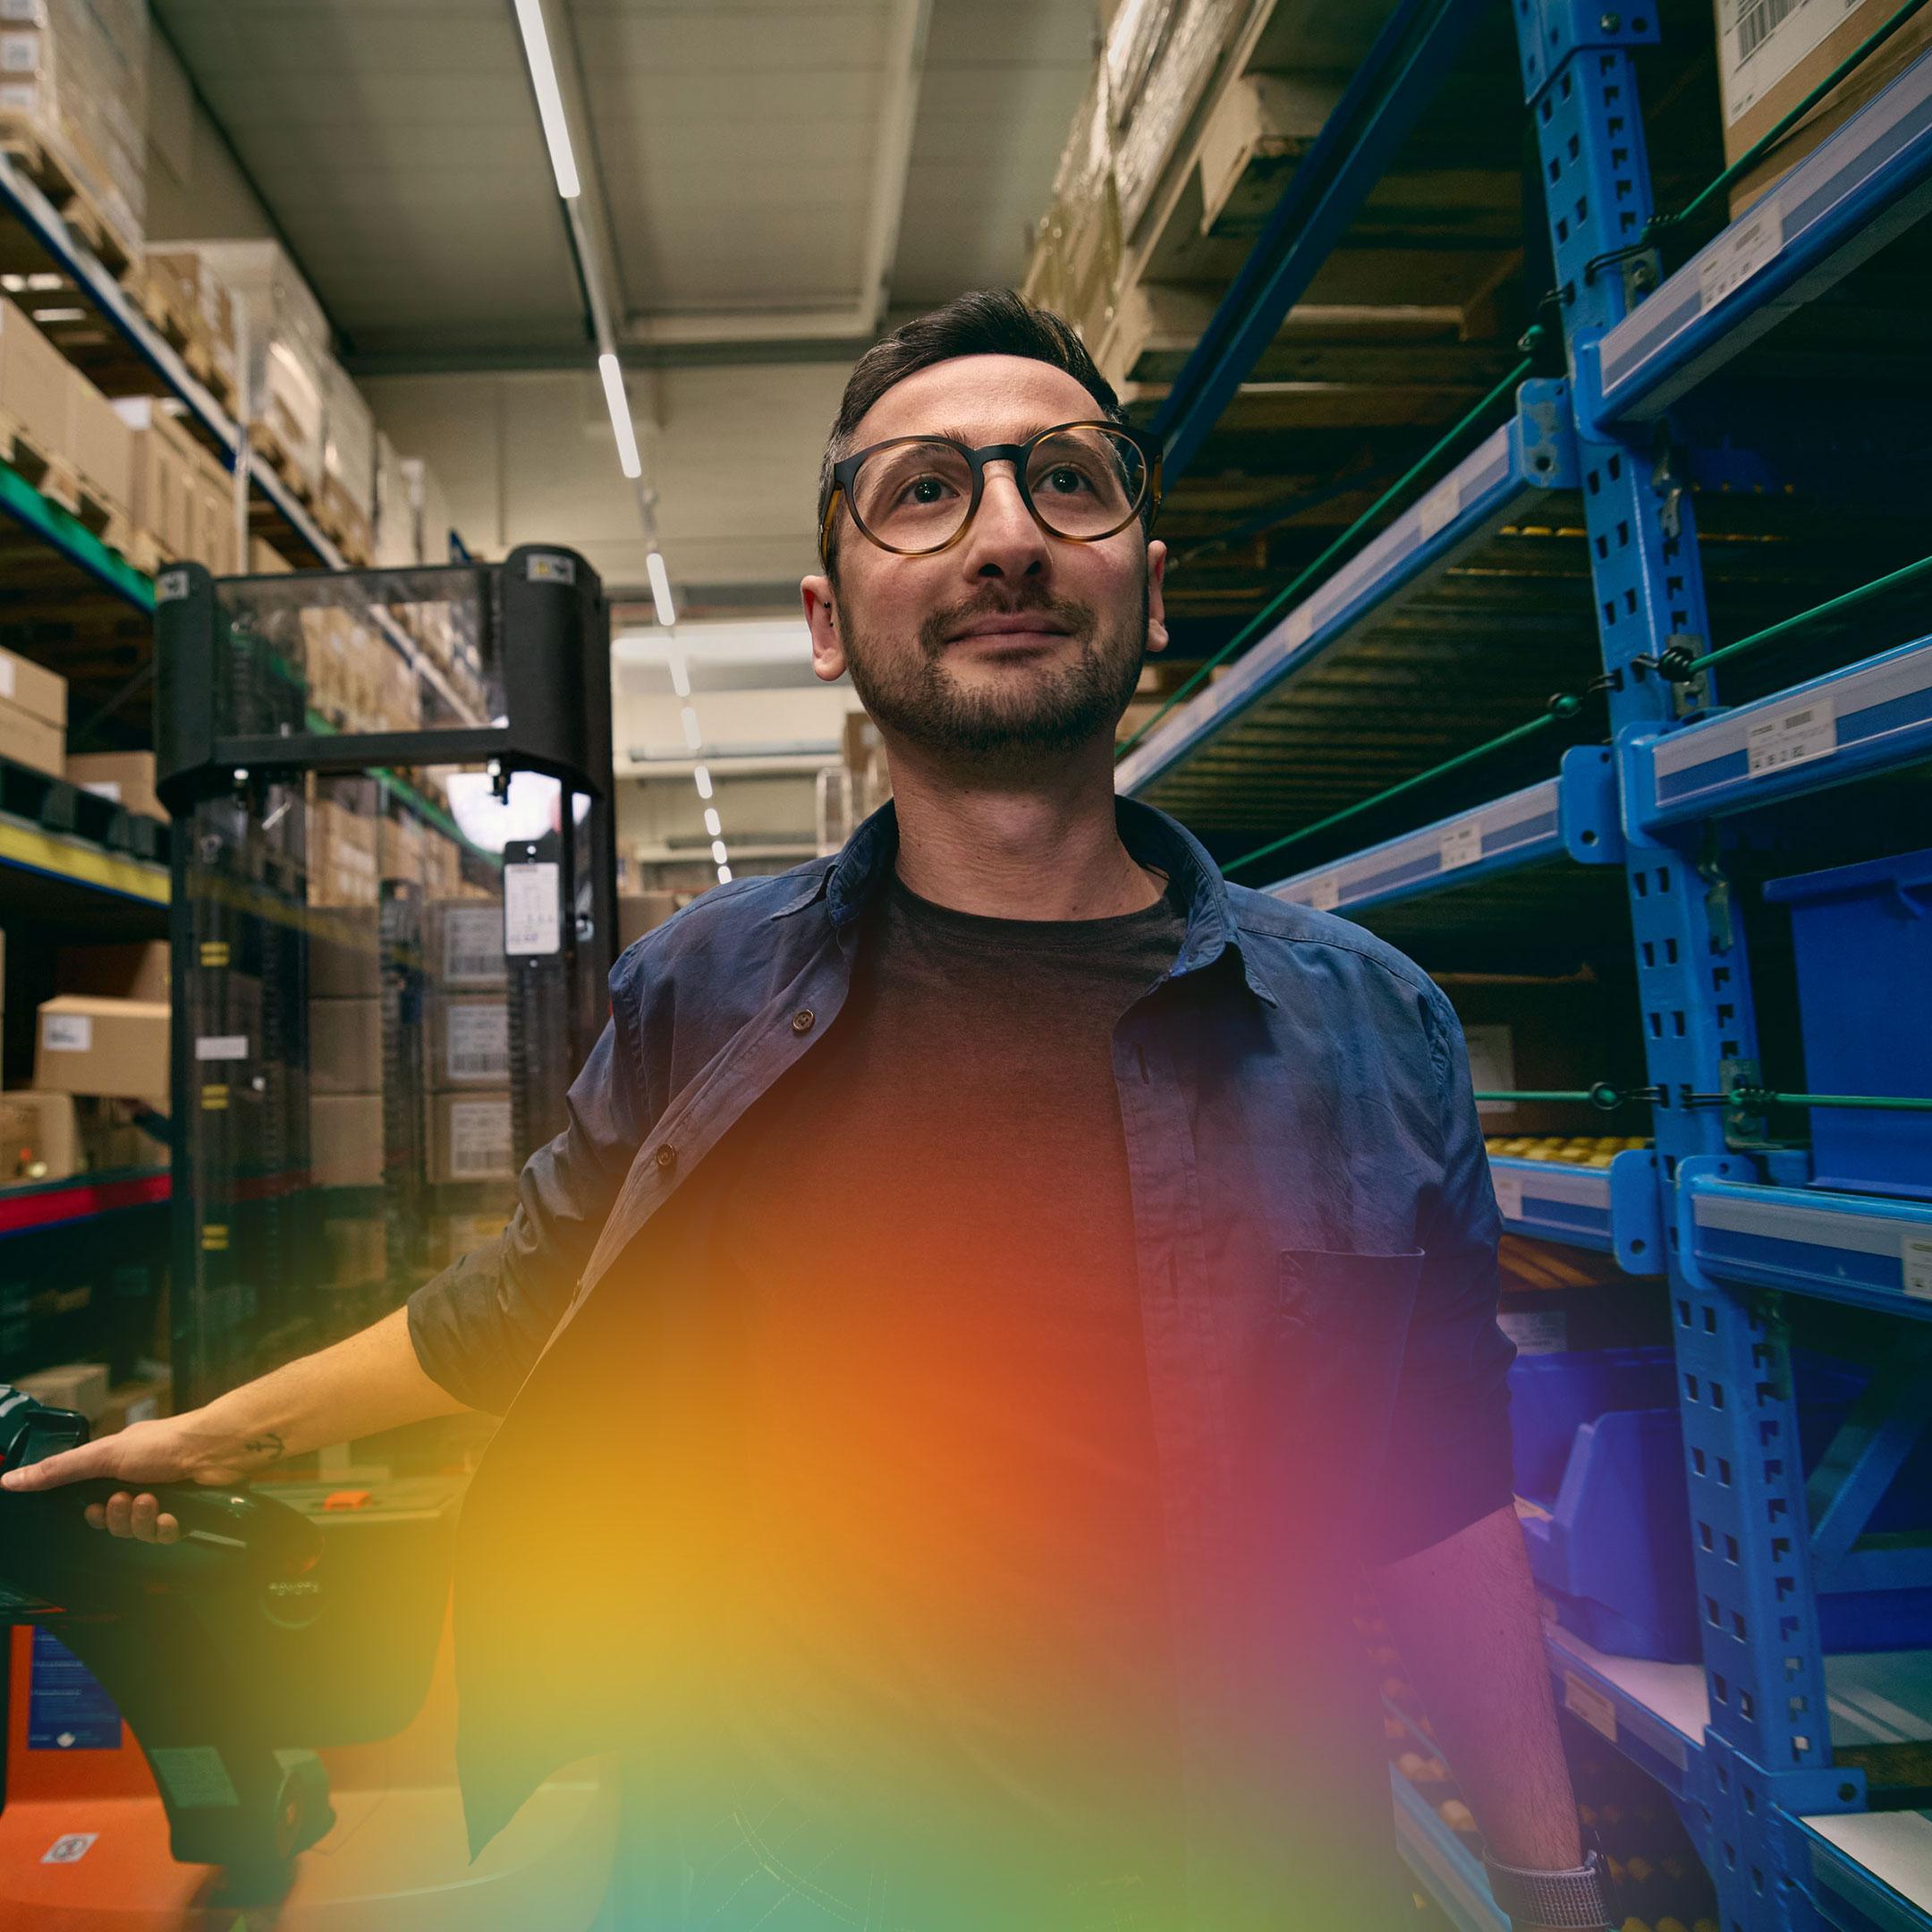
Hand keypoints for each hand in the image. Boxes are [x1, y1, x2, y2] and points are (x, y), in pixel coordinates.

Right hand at [0, 1411, 279, 1543]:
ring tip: (152, 1500)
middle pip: (114, 1522)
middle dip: (117, 1517)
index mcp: (118, 1467)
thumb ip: (59, 1470)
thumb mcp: (104, 1454)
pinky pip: (163, 1536)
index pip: (91, 1503)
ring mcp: (163, 1499)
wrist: (217, 1449)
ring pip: (137, 1531)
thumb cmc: (164, 1443)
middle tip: (127, 1499)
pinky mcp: (185, 1513)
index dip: (92, 1515)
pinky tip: (170, 1515)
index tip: (95, 1508)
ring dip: (141, 1520)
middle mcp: (140, 1483)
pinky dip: (164, 1528)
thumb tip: (9, 1479)